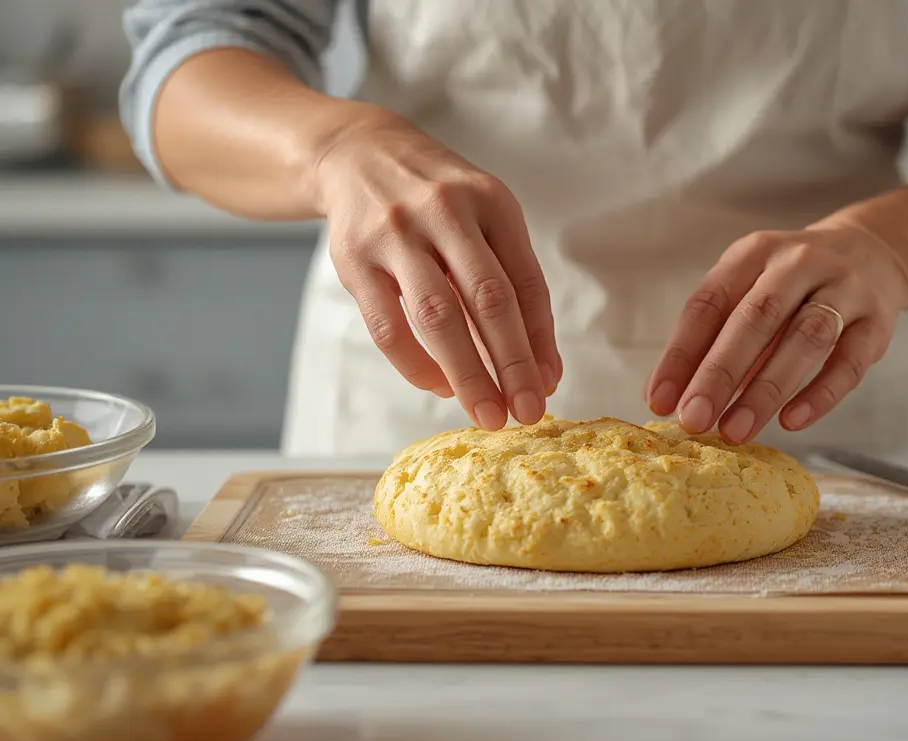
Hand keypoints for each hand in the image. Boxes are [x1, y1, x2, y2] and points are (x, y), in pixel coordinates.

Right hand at [313, 109, 560, 430]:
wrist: (359, 154)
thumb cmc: (438, 201)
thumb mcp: (485, 219)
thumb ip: (513, 283)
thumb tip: (542, 369)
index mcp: (491, 202)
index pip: (525, 282)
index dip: (540, 340)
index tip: (549, 385)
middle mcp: (446, 213)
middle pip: (487, 300)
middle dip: (511, 364)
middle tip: (527, 413)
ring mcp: (396, 234)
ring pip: (437, 316)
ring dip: (467, 373)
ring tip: (487, 414)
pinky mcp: (355, 259)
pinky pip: (388, 326)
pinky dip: (416, 365)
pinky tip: (440, 387)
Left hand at [645, 222, 907, 443]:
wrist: (875, 252)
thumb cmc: (793, 285)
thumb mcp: (750, 290)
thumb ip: (714, 338)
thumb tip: (669, 398)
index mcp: (754, 253)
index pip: (709, 302)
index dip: (681, 354)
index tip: (660, 401)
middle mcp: (799, 262)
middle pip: (756, 318)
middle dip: (720, 373)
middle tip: (695, 419)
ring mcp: (844, 287)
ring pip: (806, 338)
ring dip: (767, 389)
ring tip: (736, 430)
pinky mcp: (878, 320)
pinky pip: (850, 361)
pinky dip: (820, 394)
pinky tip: (791, 421)